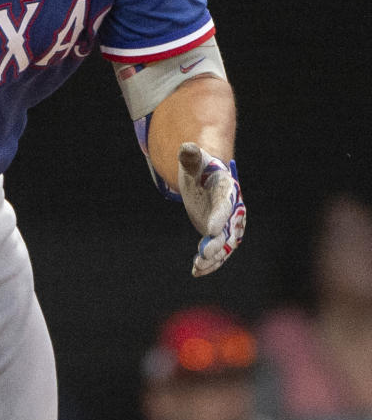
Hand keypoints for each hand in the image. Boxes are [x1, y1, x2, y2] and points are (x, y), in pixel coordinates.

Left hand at [177, 142, 245, 277]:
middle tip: (203, 253)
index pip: (225, 205)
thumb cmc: (200, 167)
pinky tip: (196, 271)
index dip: (219, 217)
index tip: (210, 230)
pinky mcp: (219, 234)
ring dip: (213, 258)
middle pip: (228, 229)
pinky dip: (209, 263)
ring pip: (224, 245)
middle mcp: (232, 209)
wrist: (205, 177)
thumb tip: (187, 148)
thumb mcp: (194, 161)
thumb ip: (191, 156)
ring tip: (197, 266)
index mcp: (227, 190)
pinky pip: (218, 252)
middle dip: (217, 243)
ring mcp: (227, 224)